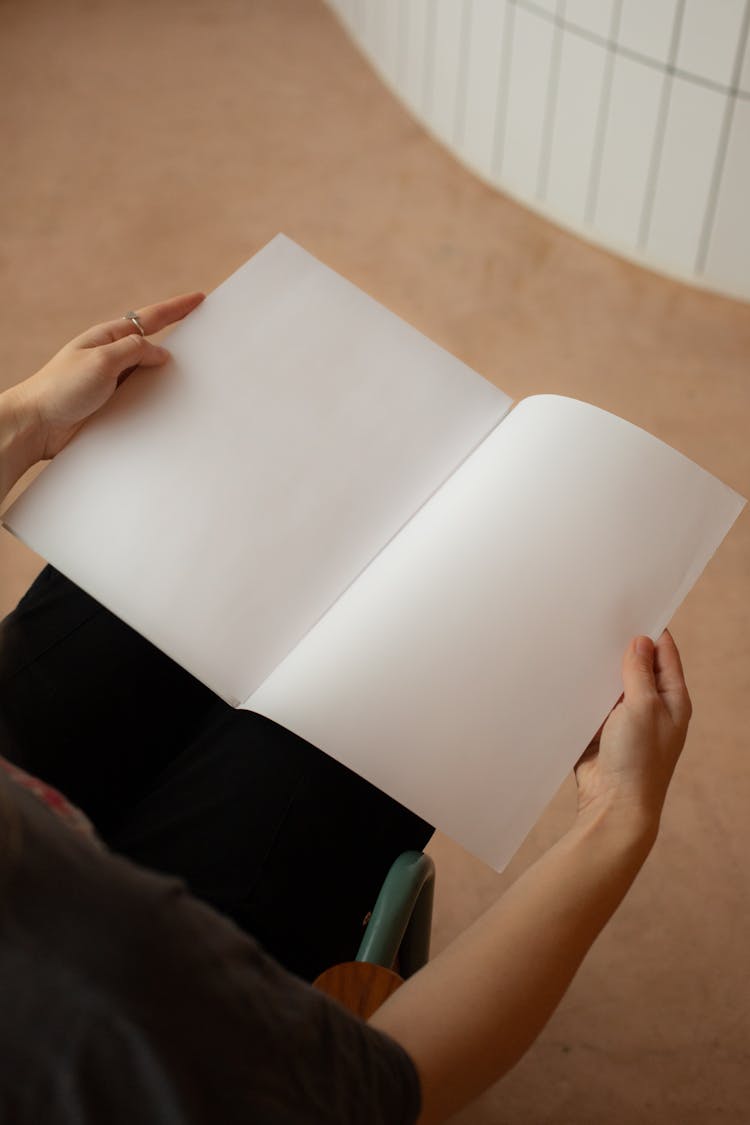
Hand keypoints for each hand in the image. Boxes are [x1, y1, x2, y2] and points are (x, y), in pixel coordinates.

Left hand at [5, 291, 203, 467]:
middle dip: (179, 339)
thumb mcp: (102, 361)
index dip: (176, 309)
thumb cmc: (61, 388)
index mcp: (108, 338)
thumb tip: (161, 353)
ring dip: (169, 375)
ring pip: (150, 374)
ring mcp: (113, 382)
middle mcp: (112, 358)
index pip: (150, 319)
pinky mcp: (113, 405)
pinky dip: (158, 398)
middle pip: (153, 345)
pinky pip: (143, 397)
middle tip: (205, 335)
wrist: (37, 425)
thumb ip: (134, 351)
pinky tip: (169, 404)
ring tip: (194, 374)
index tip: (199, 299)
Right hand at [574, 631, 691, 838]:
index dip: (651, 630)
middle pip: (636, 666)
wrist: (613, 805)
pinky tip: (568, 675)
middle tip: (599, 622)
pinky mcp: (600, 730)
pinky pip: (590, 703)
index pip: (664, 654)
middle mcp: (651, 707)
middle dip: (619, 648)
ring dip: (598, 671)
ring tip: (581, 645)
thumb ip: (639, 672)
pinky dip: (582, 692)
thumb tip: (640, 641)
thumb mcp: (643, 707)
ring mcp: (625, 719)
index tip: (632, 607)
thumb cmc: (638, 761)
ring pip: (610, 683)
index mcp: (673, 699)